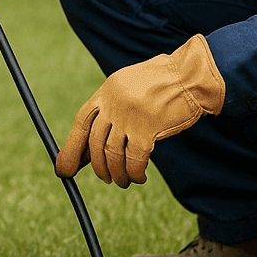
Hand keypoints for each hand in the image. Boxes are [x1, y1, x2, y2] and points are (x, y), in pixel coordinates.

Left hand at [54, 34, 224, 187]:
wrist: (193, 76)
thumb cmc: (165, 84)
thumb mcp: (131, 87)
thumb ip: (113, 108)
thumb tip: (94, 144)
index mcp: (107, 90)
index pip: (82, 122)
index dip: (72, 148)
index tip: (64, 167)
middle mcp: (113, 103)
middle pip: (95, 142)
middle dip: (96, 166)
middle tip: (104, 178)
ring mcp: (128, 117)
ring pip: (113, 156)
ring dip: (117, 174)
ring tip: (123, 181)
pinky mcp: (147, 130)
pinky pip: (134, 161)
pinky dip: (135, 174)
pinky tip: (139, 178)